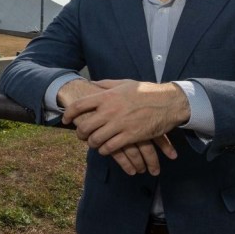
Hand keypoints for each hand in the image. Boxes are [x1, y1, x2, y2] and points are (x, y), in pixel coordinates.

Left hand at [59, 79, 189, 175]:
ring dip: (92, 144)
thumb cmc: (146, 91)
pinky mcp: (130, 136)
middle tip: (81, 135)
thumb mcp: (124, 83)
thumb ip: (106, 85)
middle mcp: (110, 111)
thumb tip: (91, 83)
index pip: (79, 106)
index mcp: (107, 97)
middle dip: (80, 134)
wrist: (168, 102)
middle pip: (84, 127)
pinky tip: (106, 149)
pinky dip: (105, 150)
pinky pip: (110, 148)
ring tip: (94, 143)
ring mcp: (119, 124)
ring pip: (95, 140)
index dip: (68, 114)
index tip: (66, 119)